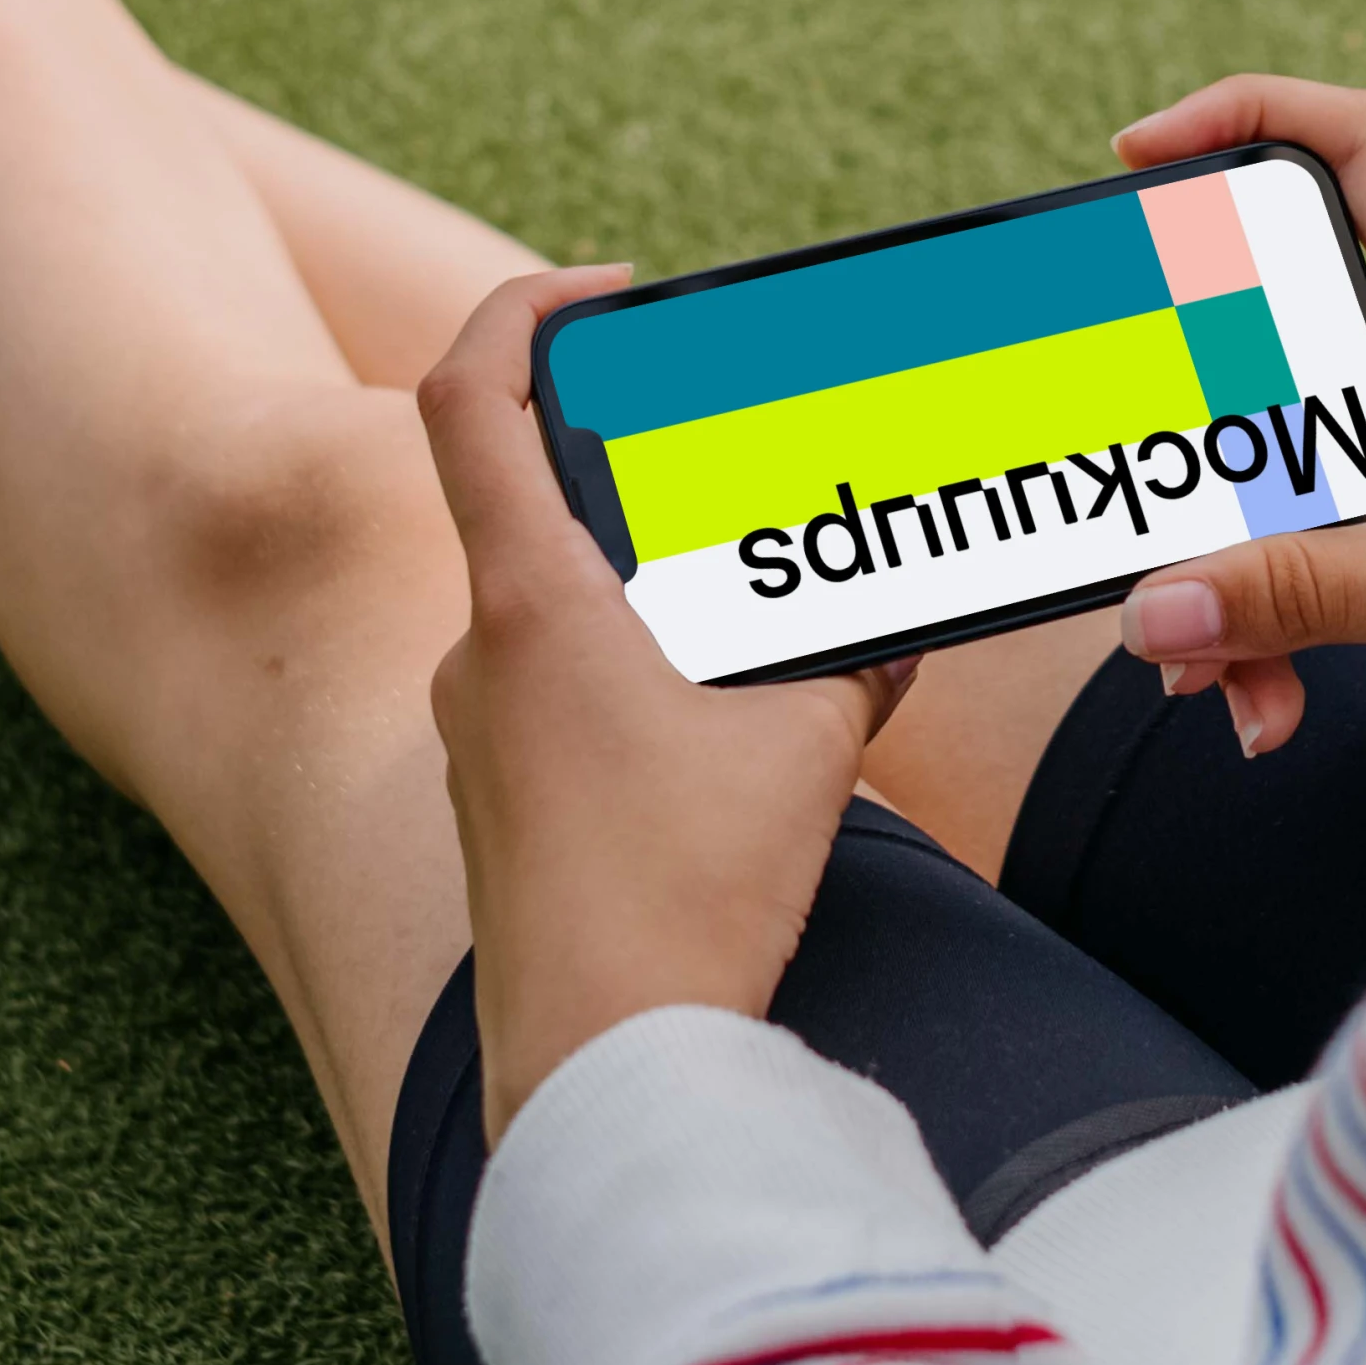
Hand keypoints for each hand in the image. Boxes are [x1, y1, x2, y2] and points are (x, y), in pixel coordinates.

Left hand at [415, 269, 918, 1144]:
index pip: (466, 393)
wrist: (605, 1072)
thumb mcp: (806, 743)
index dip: (524, 309)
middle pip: (536, 505)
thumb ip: (854, 653)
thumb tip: (898, 618)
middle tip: (748, 473)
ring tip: (774, 620)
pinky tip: (734, 733)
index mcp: (527, 603)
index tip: (606, 292)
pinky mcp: (496, 811)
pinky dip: (642, 682)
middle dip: (649, 478)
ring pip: (559, 614)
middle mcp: (473, 656)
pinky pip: (563, 701)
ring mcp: (471, 739)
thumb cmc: (687, 894)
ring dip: (656, 597)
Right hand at [1107, 78, 1365, 754]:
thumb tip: (1157, 609)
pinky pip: (1310, 542)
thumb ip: (1304, 593)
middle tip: (1131, 468)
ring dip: (1227, 556)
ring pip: (1278, 456)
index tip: (1139, 155)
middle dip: (1190, 413)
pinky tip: (1262, 700)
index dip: (1244, 114)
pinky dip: (1273, 618)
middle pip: (1270, 320)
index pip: (1360, 143)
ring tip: (1200, 661)